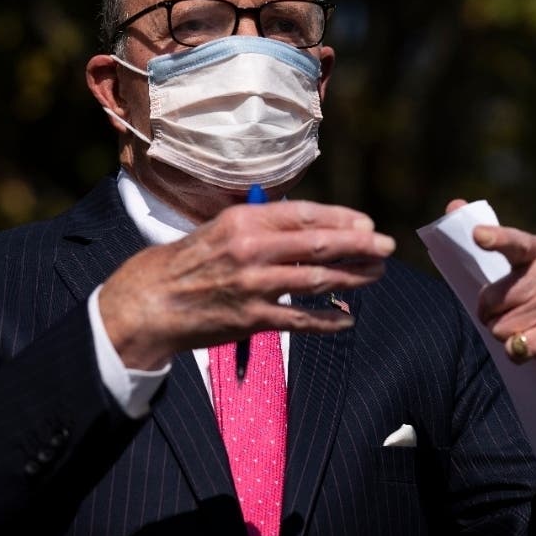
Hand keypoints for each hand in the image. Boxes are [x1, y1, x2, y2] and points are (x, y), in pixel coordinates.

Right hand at [100, 200, 394, 369]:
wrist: (149, 303)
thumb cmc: (184, 263)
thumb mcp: (218, 229)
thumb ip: (260, 227)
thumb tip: (306, 227)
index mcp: (244, 221)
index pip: (305, 214)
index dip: (342, 218)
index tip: (366, 223)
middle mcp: (252, 249)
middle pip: (320, 245)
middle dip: (360, 245)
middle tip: (386, 248)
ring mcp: (254, 286)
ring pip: (318, 280)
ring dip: (353, 278)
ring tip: (375, 275)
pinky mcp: (253, 320)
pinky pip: (301, 321)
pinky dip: (328, 320)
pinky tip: (347, 318)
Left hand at [446, 200, 535, 400]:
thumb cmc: (534, 301)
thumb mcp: (517, 269)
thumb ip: (487, 239)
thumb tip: (453, 204)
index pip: (513, 243)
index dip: (496, 239)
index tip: (478, 236)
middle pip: (489, 299)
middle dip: (490, 314)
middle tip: (511, 314)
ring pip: (499, 326)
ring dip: (505, 334)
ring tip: (526, 328)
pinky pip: (516, 347)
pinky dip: (516, 353)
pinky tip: (532, 347)